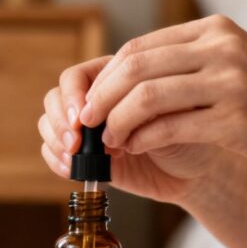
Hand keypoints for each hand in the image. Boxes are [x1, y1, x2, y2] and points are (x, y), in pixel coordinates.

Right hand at [38, 56, 228, 203]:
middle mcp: (97, 100)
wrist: (198, 171)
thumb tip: (110, 115)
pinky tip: (73, 169)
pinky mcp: (85, 157)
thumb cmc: (194, 133)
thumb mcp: (175, 113)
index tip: (86, 117)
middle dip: (61, 119)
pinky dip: (56, 160)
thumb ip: (144, 107)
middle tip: (76, 140)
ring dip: (56, 138)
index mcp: (116, 78)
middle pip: (55, 97)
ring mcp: (88, 129)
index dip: (75, 96)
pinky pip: (52, 152)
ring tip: (75, 156)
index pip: (77, 76)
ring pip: (48, 122)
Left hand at [80, 15, 246, 180]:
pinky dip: (142, 140)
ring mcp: (231, 83)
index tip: (90, 101)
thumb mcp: (240, 64)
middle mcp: (222, 49)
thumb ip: (196, 62)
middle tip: (84, 122)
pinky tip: (135, 150)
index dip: (106, 76)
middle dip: (100, 96)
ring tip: (107, 140)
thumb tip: (135, 77)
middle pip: (136, 66)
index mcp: (217, 31)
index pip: (141, 47)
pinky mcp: (237, 121)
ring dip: (116, 121)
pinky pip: (170, 128)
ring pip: (147, 96)